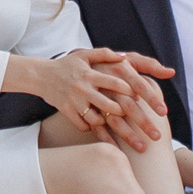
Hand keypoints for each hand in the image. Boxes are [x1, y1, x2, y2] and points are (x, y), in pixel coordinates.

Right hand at [42, 46, 172, 144]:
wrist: (41, 75)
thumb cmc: (68, 64)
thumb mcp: (85, 54)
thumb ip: (105, 54)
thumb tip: (125, 56)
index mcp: (91, 73)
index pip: (116, 83)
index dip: (134, 92)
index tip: (151, 103)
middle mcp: (84, 87)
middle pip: (111, 106)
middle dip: (132, 119)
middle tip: (148, 130)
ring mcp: (75, 102)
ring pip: (98, 119)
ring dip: (115, 130)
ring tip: (132, 139)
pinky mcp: (67, 112)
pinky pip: (84, 126)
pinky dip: (95, 130)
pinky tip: (106, 136)